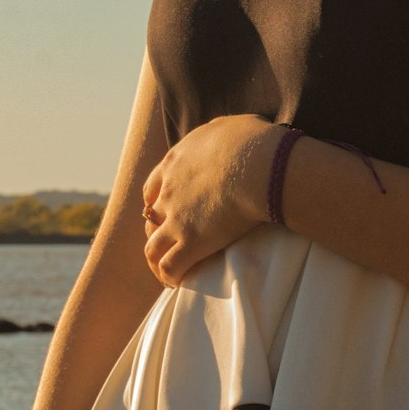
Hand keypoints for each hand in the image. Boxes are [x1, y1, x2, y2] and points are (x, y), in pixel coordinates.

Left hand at [142, 114, 276, 285]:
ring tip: (168, 273)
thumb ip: (218, 136)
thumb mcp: (229, 127)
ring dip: (157, 260)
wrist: (258, 163)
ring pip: (152, 247)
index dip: (156, 202)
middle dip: (157, 231)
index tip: (165, 212)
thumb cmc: (252, 141)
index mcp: (175, 162)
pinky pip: (169, 267)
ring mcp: (177, 218)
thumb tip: (228, 138)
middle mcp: (169, 191)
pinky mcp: (190, 242)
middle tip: (171, 243)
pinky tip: (179, 283)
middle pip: (150, 218)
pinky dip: (170, 277)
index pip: (153, 187)